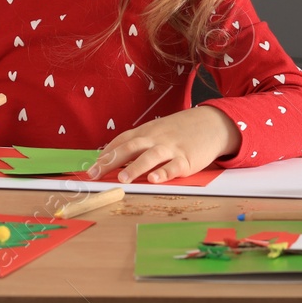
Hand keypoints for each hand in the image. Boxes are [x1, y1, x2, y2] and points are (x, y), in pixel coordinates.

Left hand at [88, 106, 241, 183]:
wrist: (210, 123)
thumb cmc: (179, 130)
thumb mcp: (156, 131)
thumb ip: (138, 143)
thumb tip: (113, 158)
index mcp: (146, 132)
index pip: (121, 141)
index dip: (106, 154)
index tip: (91, 167)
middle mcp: (155, 138)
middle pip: (130, 148)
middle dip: (111, 161)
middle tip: (95, 174)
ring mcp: (170, 148)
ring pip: (150, 157)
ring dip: (135, 168)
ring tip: (122, 179)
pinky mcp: (186, 159)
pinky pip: (173, 167)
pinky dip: (164, 173)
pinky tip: (155, 179)